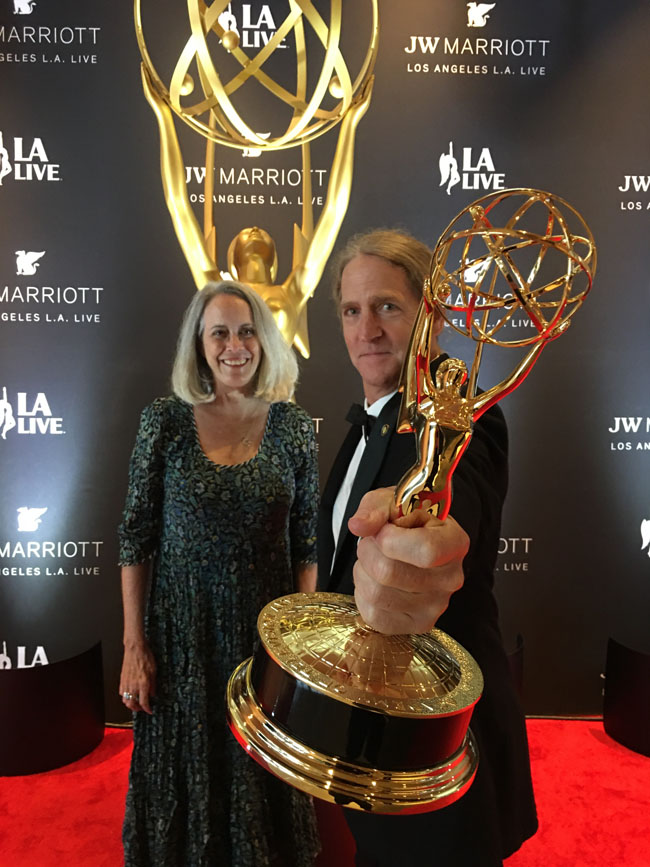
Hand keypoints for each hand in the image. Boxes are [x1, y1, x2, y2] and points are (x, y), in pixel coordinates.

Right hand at [119, 641, 155, 714]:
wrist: (135, 648)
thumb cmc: (145, 657)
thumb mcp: (154, 670)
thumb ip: (153, 684)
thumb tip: (153, 693)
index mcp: (143, 684)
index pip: (144, 702)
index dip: (147, 709)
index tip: (150, 710)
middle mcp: (133, 685)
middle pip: (132, 704)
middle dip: (138, 709)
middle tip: (142, 708)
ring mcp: (126, 683)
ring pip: (125, 700)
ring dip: (130, 704)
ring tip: (135, 704)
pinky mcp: (122, 679)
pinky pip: (121, 693)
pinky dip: (125, 697)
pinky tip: (129, 694)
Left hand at [348, 488, 468, 634]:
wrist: (413, 542)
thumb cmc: (405, 521)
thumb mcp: (391, 502)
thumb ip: (375, 509)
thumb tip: (358, 526)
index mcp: (454, 543)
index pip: (425, 550)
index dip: (390, 539)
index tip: (382, 530)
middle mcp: (451, 579)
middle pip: (390, 573)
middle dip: (368, 552)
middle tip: (373, 542)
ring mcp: (436, 607)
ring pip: (377, 594)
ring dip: (363, 572)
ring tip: (374, 560)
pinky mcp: (417, 625)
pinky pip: (373, 615)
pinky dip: (363, 594)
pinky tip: (375, 581)